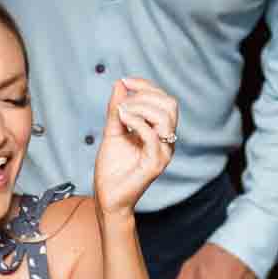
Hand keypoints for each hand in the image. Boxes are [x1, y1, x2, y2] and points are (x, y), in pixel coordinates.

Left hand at [92, 77, 178, 216]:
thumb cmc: (112, 167)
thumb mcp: (113, 130)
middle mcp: (166, 141)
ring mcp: (163, 152)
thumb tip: (120, 84)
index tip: (125, 82)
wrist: (108, 197)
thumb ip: (117, 108)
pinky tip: (121, 119)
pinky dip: (135, 120)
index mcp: (160, 132)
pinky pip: (152, 135)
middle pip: (170, 104)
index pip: (164, 100)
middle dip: (145, 94)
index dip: (146, 85)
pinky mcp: (156, 164)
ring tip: (121, 112)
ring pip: (165, 116)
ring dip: (140, 106)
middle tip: (122, 101)